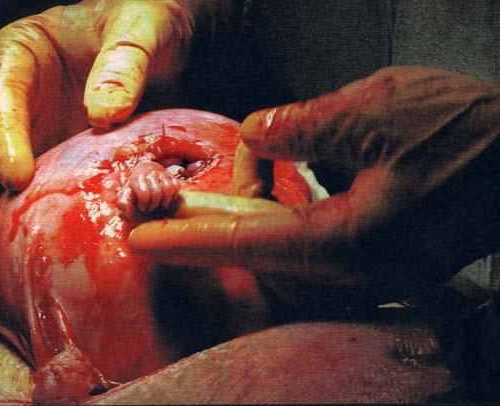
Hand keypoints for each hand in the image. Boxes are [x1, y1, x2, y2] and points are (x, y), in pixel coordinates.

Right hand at [0, 0, 232, 253]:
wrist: (167, 42)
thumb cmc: (149, 21)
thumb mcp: (142, 27)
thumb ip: (125, 62)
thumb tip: (101, 114)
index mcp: (23, 53)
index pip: (2, 94)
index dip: (4, 137)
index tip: (16, 177)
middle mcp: (18, 95)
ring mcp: (34, 129)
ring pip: (0, 174)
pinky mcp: (56, 156)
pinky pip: (36, 188)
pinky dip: (26, 218)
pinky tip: (23, 251)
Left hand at [117, 161, 180, 217]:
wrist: (144, 174)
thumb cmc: (134, 190)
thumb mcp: (125, 196)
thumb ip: (123, 204)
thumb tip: (127, 212)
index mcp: (137, 178)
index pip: (144, 193)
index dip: (144, 204)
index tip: (142, 208)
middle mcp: (149, 173)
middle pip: (156, 192)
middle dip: (154, 205)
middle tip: (150, 209)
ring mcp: (162, 174)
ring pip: (168, 189)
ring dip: (165, 202)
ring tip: (160, 206)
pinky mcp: (171, 176)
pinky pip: (176, 186)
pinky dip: (173, 196)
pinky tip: (167, 201)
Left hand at [129, 67, 499, 298]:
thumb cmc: (471, 131)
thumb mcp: (377, 109)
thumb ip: (303, 125)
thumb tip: (256, 134)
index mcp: (350, 241)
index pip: (247, 243)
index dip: (188, 238)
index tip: (143, 238)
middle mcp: (356, 269)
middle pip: (257, 251)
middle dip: (205, 229)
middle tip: (156, 216)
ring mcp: (370, 269)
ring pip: (282, 247)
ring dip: (244, 215)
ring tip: (216, 186)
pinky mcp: (380, 256)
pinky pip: (310, 243)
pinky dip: (279, 215)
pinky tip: (267, 189)